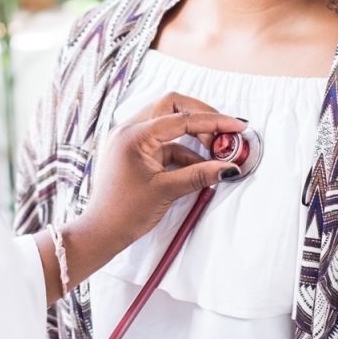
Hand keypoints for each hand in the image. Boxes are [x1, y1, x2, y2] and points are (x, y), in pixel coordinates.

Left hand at [36, 93, 245, 305]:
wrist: (101, 231)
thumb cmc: (124, 212)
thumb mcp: (166, 191)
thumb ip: (199, 175)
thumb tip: (228, 167)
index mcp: (133, 135)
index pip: (181, 118)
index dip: (213, 121)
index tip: (236, 126)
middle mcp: (129, 130)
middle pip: (173, 107)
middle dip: (201, 118)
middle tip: (223, 134)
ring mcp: (131, 139)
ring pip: (168, 122)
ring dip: (193, 135)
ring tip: (215, 152)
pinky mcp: (135, 151)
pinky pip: (164, 141)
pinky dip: (182, 150)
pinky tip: (199, 166)